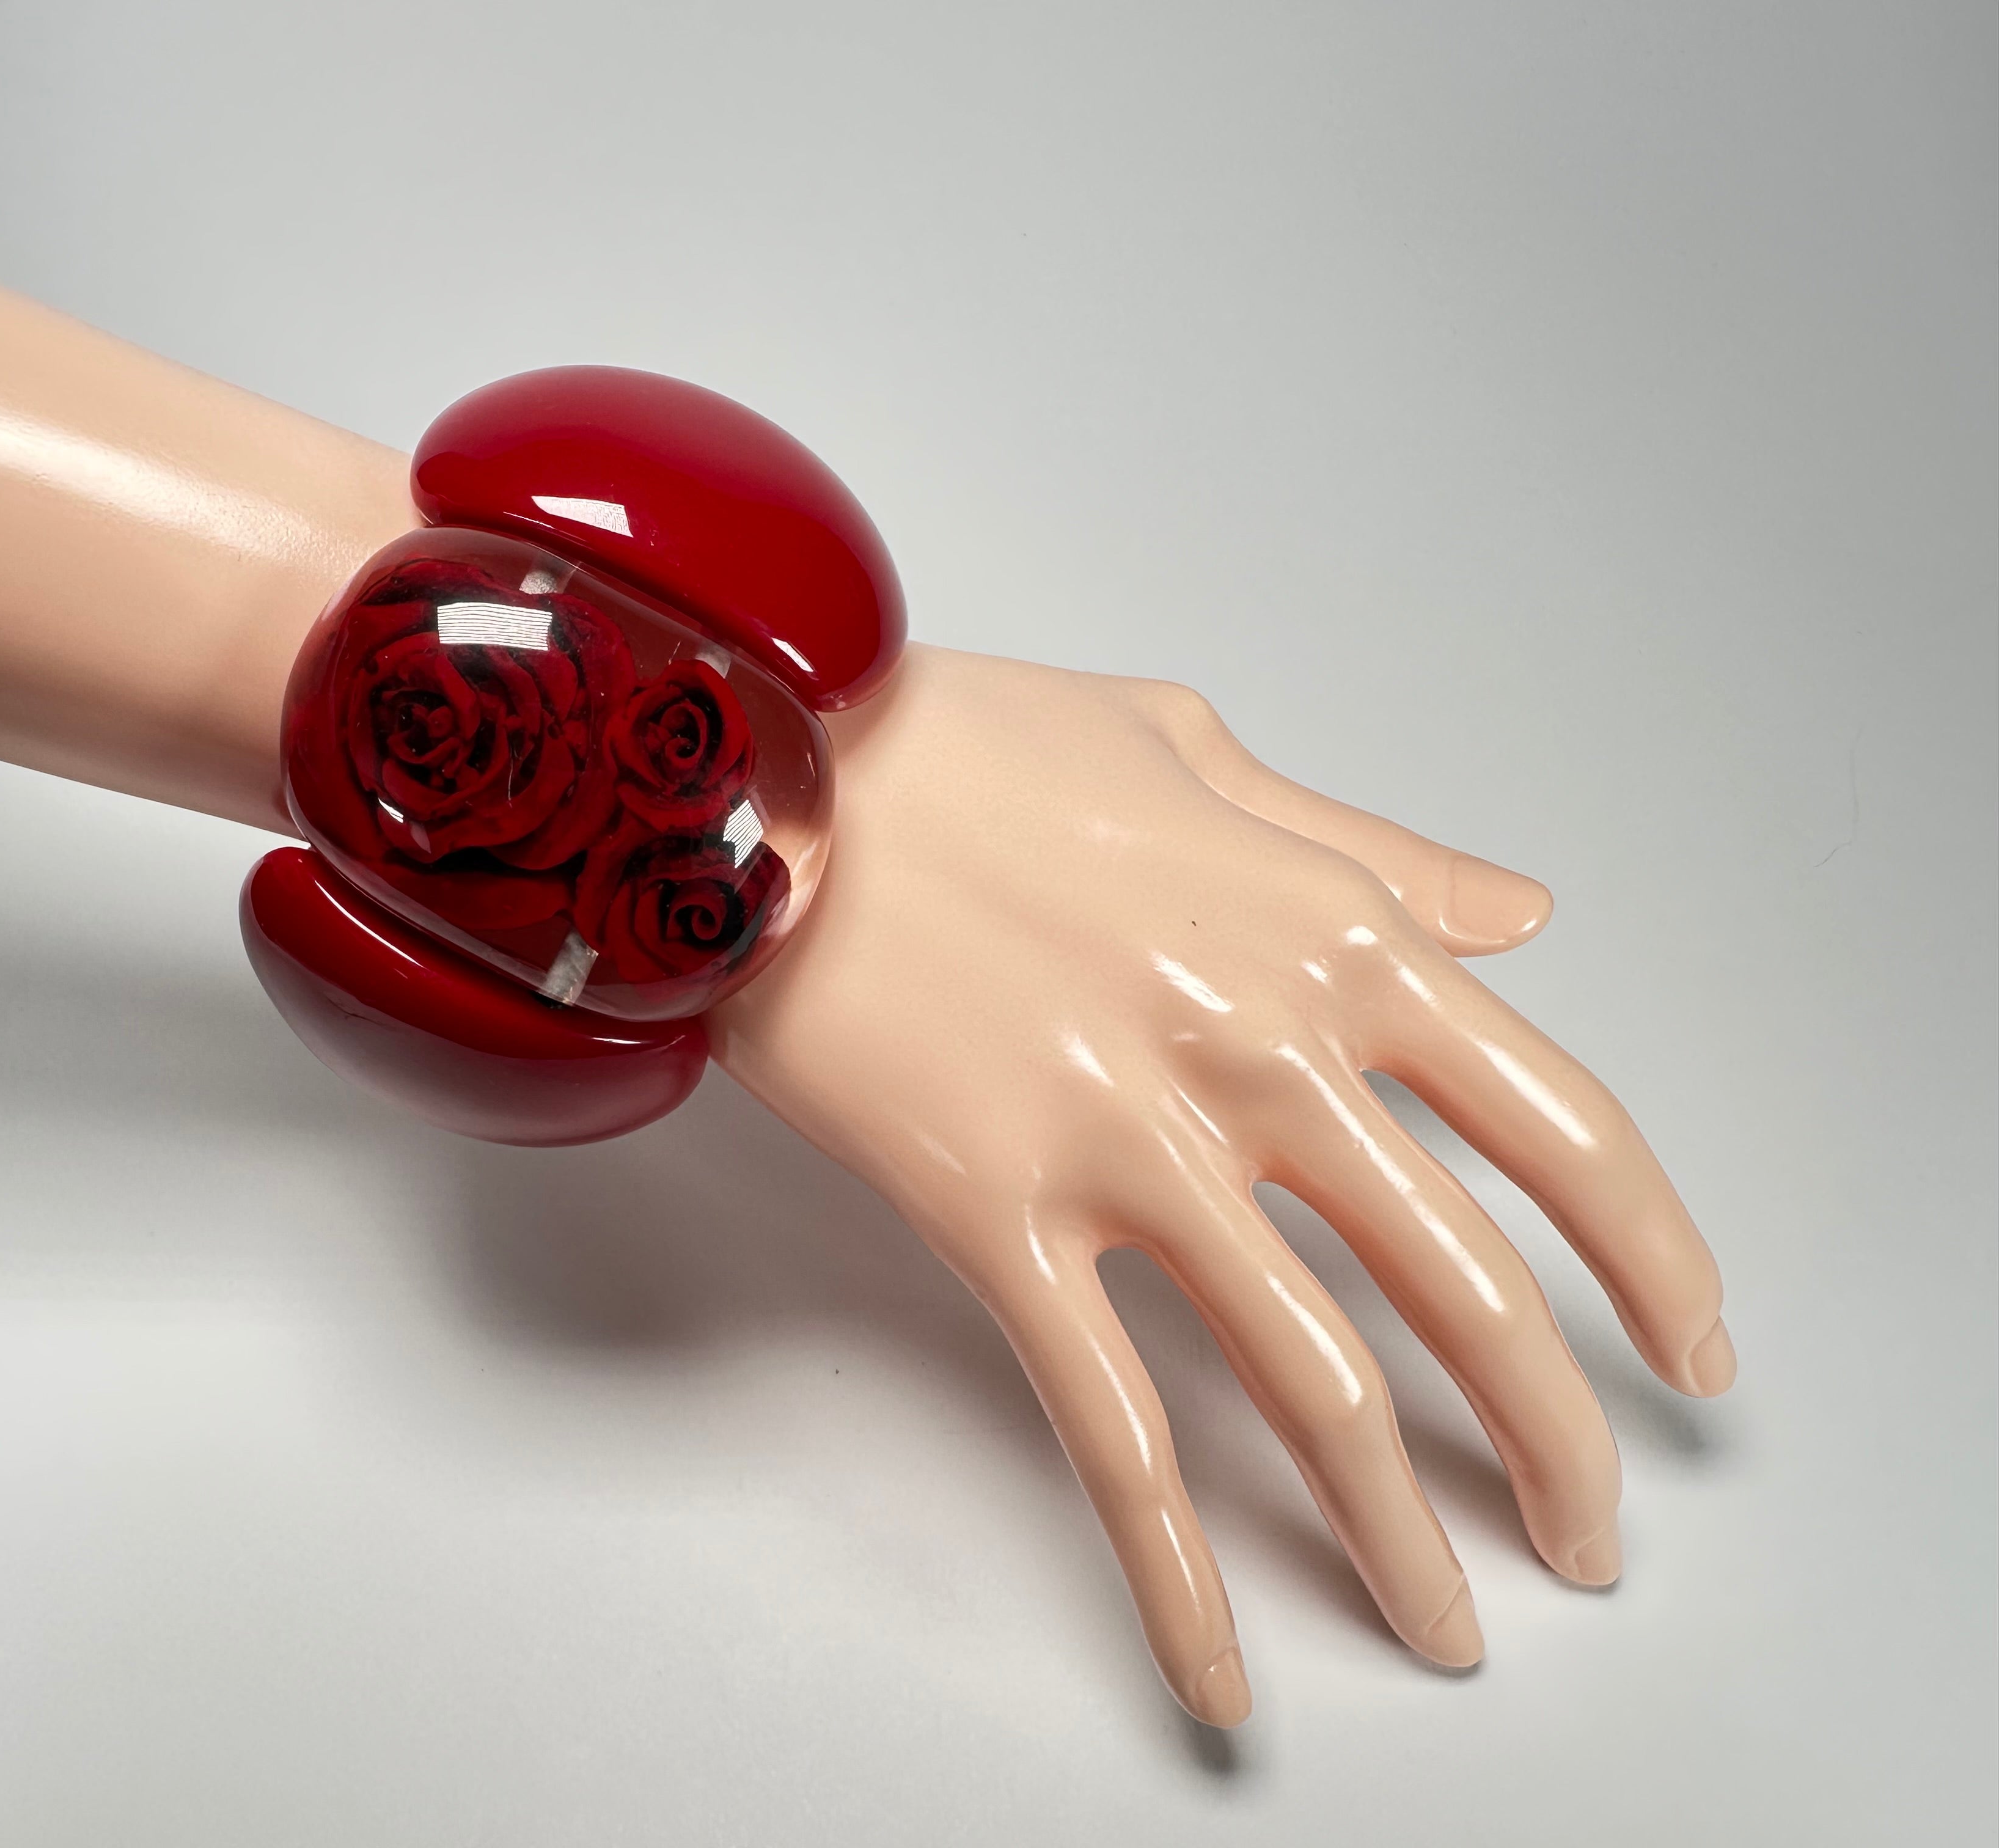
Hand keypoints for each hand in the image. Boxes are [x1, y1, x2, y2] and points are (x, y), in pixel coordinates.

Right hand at [710, 645, 1731, 1725]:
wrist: (759, 765)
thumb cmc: (965, 747)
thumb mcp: (1193, 750)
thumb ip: (1369, 851)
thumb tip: (1522, 914)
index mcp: (1331, 940)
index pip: (1561, 1131)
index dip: (1655, 1263)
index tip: (1691, 1353)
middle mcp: (1260, 1053)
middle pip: (1468, 1297)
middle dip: (1556, 1449)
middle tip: (1587, 1544)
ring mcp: (1128, 1143)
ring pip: (1315, 1390)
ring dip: (1400, 1541)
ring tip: (1448, 1631)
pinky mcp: (995, 1215)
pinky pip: (1110, 1430)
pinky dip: (1174, 1572)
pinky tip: (1218, 1672)